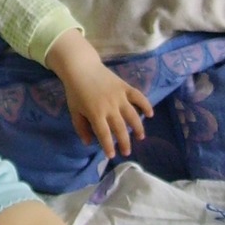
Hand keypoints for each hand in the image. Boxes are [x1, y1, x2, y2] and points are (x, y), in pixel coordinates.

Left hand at [46, 30, 153, 158]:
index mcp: (95, 114)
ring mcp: (119, 97)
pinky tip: (150, 114)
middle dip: (125, 142)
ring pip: (133, 116)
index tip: (112, 156)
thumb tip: (88, 143)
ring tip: (140, 137)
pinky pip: (139, 97)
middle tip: (127, 152)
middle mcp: (110, 107)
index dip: (109, 147)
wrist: (81, 68)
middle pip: (120, 128)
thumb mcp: (74, 110)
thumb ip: (81, 127)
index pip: (104, 135)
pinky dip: (146, 105)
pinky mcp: (125, 87)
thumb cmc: (75, 91)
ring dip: (138, 128)